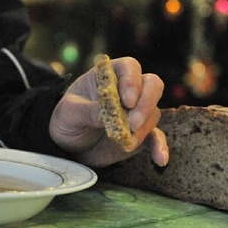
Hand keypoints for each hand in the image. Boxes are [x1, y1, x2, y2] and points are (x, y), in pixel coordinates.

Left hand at [49, 56, 168, 167]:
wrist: (68, 144)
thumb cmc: (67, 119)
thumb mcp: (69, 113)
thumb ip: (87, 111)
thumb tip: (107, 116)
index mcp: (109, 76)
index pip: (129, 68)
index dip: (132, 81)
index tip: (127, 101)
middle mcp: (128, 89)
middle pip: (152, 85)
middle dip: (146, 103)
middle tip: (132, 123)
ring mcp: (136, 111)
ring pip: (153, 112)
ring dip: (143, 128)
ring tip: (126, 143)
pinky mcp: (139, 133)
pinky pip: (155, 137)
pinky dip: (159, 147)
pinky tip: (160, 159)